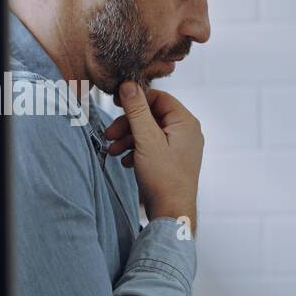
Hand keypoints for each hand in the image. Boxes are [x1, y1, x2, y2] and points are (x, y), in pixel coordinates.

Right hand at [103, 82, 201, 227]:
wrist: (172, 212)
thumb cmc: (163, 177)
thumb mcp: (146, 139)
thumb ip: (137, 110)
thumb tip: (128, 84)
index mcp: (185, 122)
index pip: (158, 98)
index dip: (136, 99)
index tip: (116, 104)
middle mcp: (186, 132)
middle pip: (152, 116)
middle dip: (128, 124)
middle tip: (109, 133)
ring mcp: (180, 147)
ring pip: (149, 132)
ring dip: (128, 139)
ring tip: (112, 150)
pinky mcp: (172, 160)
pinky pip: (152, 146)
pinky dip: (136, 150)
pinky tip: (126, 161)